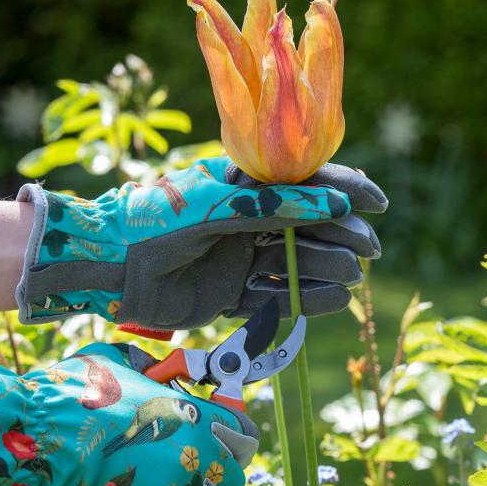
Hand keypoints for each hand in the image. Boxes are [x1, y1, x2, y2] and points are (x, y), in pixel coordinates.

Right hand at [0, 342, 257, 485]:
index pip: (245, 438)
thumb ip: (144, 366)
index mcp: (192, 418)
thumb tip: (154, 367)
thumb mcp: (114, 362)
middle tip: (191, 479)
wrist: (34, 440)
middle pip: (232, 482)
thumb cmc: (69, 395)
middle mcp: (194, 460)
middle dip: (215, 482)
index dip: (234, 443)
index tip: (220, 446)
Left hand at [14, 156, 386, 327]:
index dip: (344, 190)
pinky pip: (274, 298)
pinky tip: (332, 301)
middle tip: (368, 250)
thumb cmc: (159, 220)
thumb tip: (338, 202)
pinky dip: (302, 300)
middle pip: (306, 226)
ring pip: (294, 263)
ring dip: (325, 269)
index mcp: (242, 188)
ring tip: (350, 279)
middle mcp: (245, 221)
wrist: (108, 266)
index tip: (377, 203)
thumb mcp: (220, 206)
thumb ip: (276, 206)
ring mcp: (239, 258)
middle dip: (340, 235)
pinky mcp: (229, 295)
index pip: (304, 184)